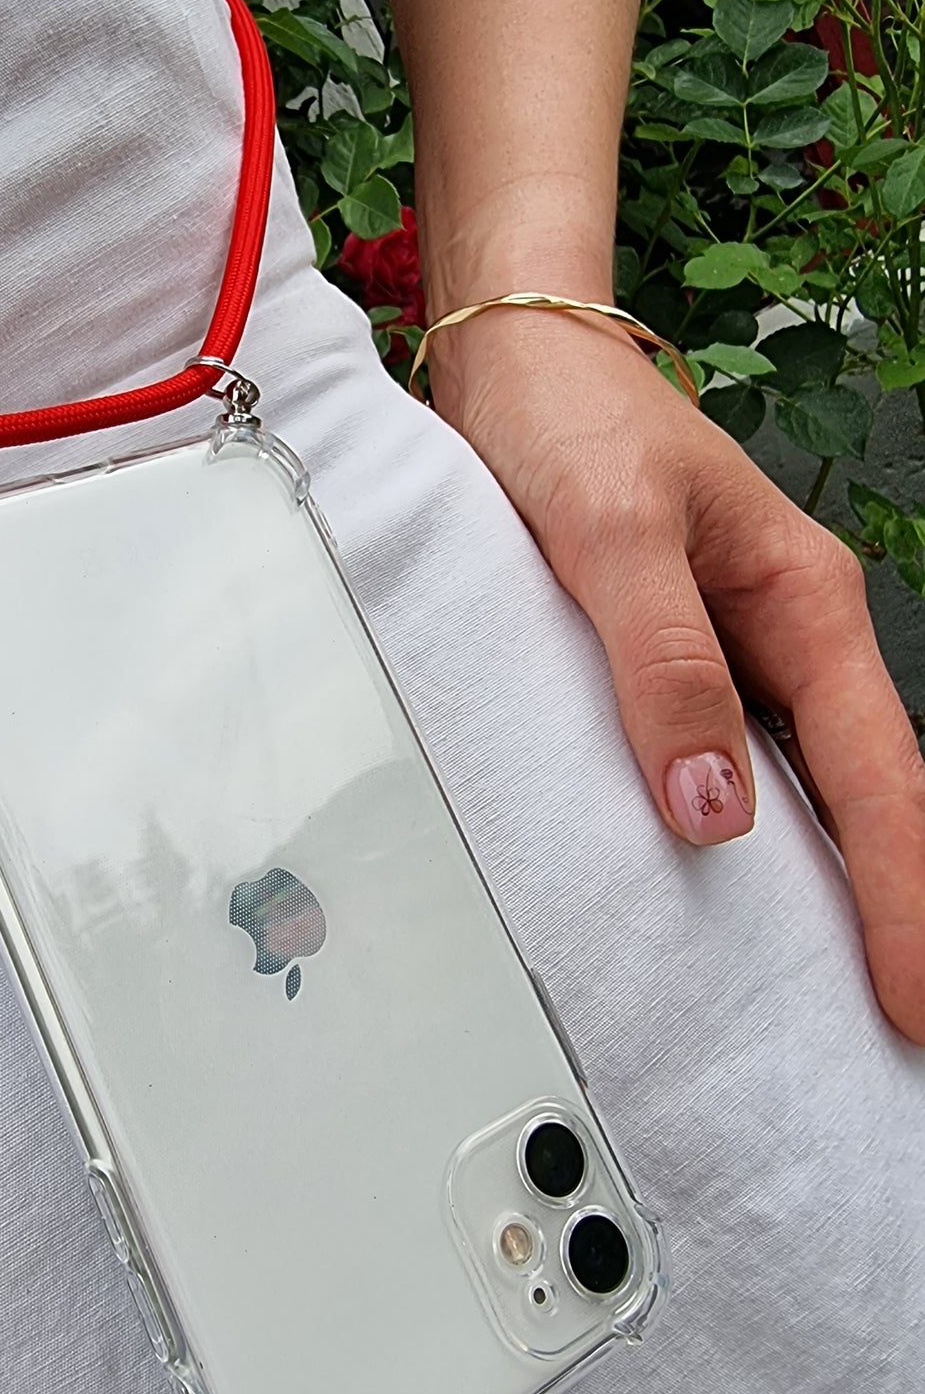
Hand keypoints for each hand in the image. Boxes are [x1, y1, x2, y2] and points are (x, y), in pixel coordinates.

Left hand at [430, 307, 924, 1043]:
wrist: (510, 362)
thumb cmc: (571, 420)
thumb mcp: (614, 532)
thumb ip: (665, 664)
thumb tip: (712, 811)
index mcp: (801, 604)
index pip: (878, 780)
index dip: (901, 900)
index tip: (910, 1005)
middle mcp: (781, 636)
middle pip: (862, 799)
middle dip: (891, 914)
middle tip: (893, 1031)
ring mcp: (730, 651)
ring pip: (800, 790)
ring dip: (823, 889)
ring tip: (826, 996)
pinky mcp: (668, 658)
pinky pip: (724, 763)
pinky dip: (741, 838)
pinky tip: (726, 898)